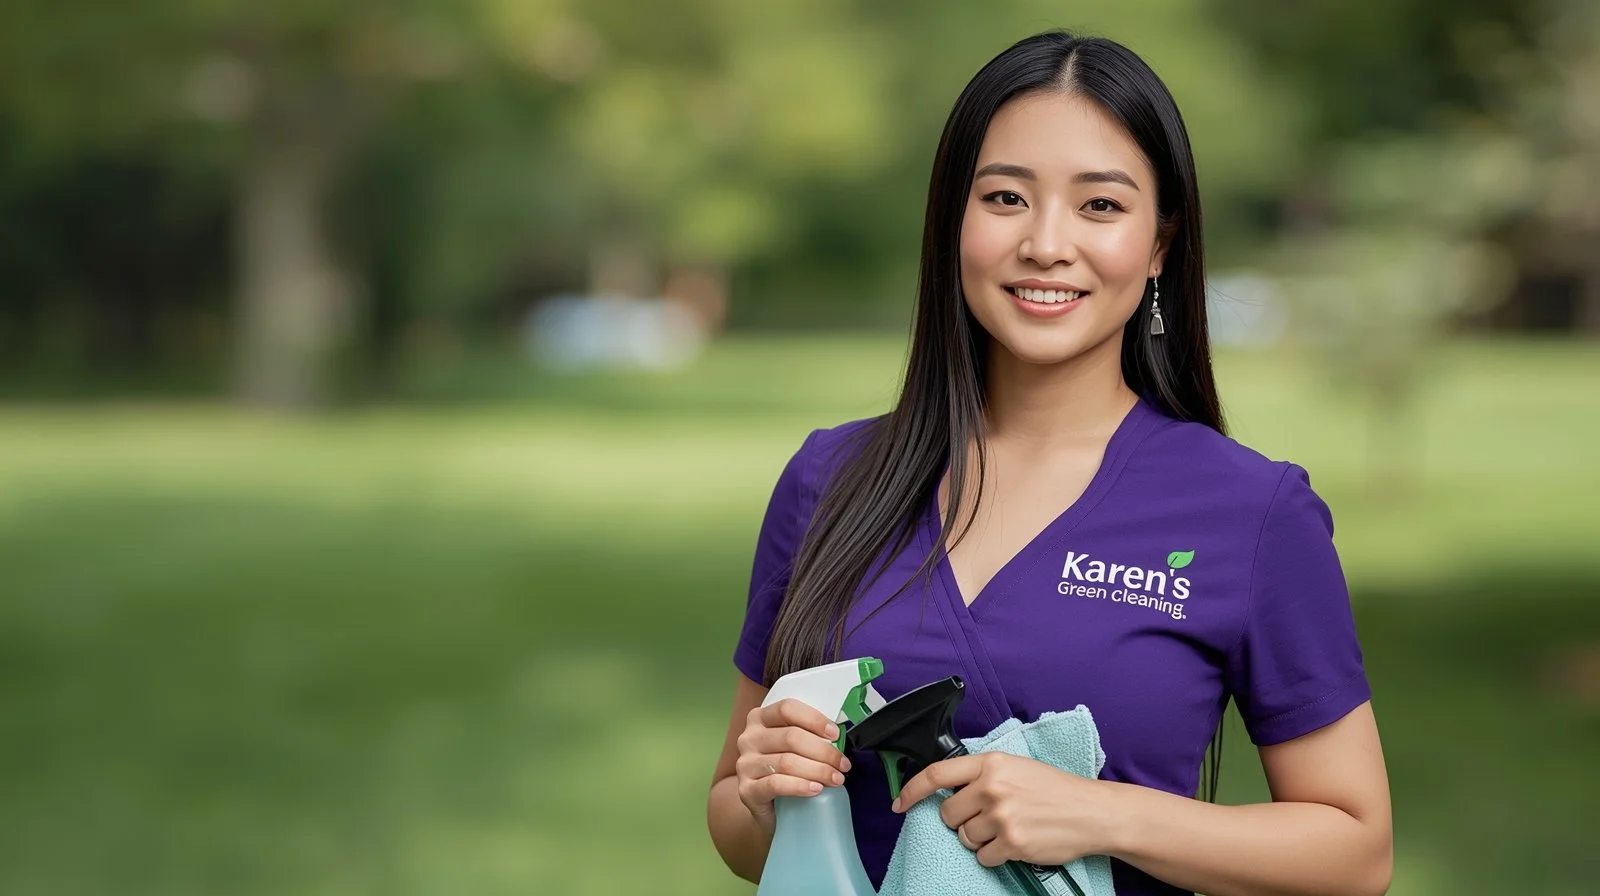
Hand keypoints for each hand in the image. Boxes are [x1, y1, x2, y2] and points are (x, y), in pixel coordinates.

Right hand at [734, 698, 852, 830]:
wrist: (765, 804)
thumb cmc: (784, 769)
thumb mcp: (792, 746)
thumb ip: (807, 734)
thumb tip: (839, 736)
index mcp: (760, 718)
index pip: (787, 709)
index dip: (814, 719)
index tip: (835, 734)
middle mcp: (749, 738)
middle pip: (790, 737)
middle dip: (823, 751)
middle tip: (843, 764)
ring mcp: (745, 764)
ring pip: (786, 762)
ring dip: (818, 770)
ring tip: (836, 779)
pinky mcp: (747, 790)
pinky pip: (775, 784)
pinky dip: (799, 786)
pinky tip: (816, 789)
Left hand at [891, 753, 1114, 867]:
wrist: (1091, 812)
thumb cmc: (1055, 789)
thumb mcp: (1016, 767)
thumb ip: (982, 773)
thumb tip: (947, 788)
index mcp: (991, 763)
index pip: (937, 774)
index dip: (912, 790)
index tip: (899, 803)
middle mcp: (992, 787)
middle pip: (948, 813)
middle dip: (960, 820)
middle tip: (985, 817)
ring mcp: (1001, 816)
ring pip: (965, 838)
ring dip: (980, 839)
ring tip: (1006, 829)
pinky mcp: (1012, 843)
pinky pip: (983, 857)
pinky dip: (994, 855)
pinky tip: (1013, 844)